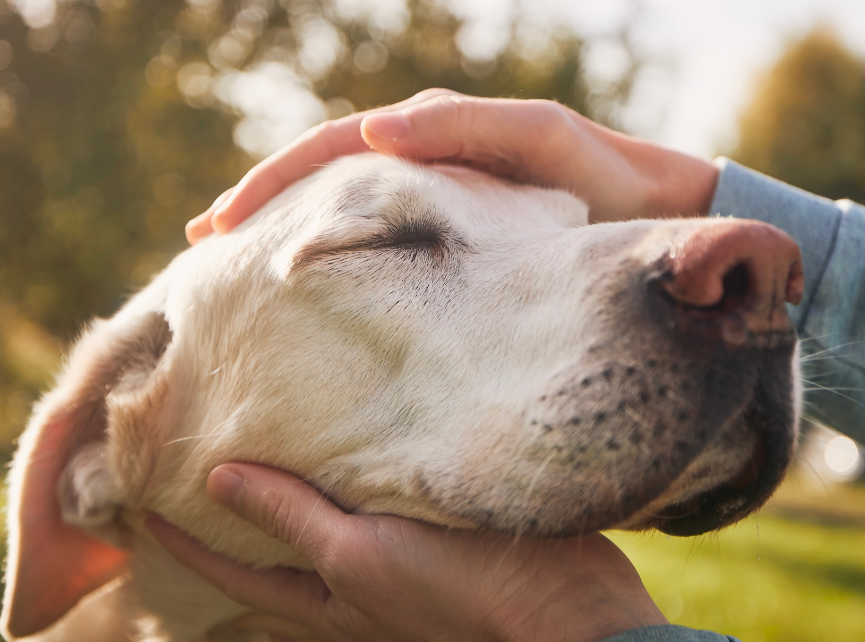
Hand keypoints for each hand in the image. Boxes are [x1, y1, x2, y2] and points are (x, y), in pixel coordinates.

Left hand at [147, 463, 666, 641]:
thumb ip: (291, 518)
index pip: (230, 571)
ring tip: (255, 446)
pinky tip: (343, 439)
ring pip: (319, 525)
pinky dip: (343, 476)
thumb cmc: (452, 592)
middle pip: (270, 553)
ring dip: (285, 494)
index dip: (181, 541)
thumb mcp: (358, 555)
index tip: (139, 501)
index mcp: (322, 600)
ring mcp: (390, 561)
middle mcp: (348, 585)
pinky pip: (369, 501)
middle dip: (228, 520)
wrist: (561, 609)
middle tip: (189, 470)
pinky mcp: (429, 531)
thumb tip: (216, 479)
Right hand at [186, 90, 718, 241]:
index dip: (272, 184)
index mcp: (433, 133)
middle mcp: (425, 160)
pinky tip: (309, 288)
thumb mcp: (542, 142)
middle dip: (260, 205)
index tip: (222, 226)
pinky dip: (336, 255)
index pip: (332, 151)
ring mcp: (437, 199)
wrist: (660, 218)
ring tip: (235, 267)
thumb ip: (468, 130)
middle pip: (321, 177)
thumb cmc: (606, 179)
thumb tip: (377, 133)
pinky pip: (380, 241)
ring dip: (288, 231)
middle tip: (203, 245)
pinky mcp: (455, 240)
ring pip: (343, 210)